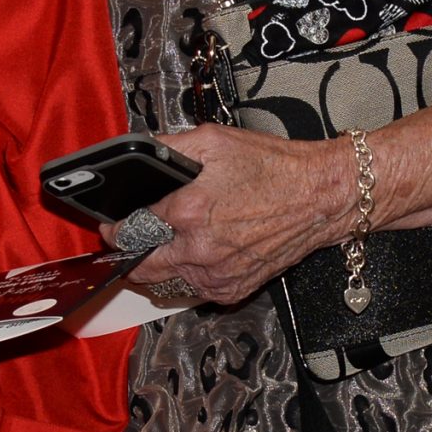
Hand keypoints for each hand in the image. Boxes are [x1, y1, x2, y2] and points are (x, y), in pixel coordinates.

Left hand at [109, 123, 351, 306]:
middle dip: (130, 253)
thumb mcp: (212, 141)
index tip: (112, 225)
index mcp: (189, 213)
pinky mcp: (234, 289)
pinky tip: (193, 254)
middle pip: (141, 267)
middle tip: (131, 238)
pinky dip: (187, 276)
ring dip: (157, 267)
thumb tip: (135, 154)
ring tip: (163, 244)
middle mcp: (201, 251)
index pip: (131, 230)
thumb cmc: (271, 167)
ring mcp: (218, 276)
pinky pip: (194, 290)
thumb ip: (166, 148)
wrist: (320, 196)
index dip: (117, 227)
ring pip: (165, 283)